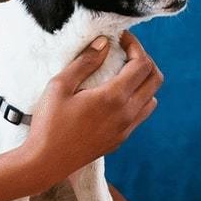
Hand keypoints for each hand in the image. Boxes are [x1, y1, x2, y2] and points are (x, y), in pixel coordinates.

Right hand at [22, 31, 162, 193]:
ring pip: (151, 98)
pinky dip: (136, 99)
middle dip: (144, 60)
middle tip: (124, 52)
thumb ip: (85, 62)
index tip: (120, 38)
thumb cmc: (48, 123)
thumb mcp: (60, 86)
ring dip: (143, 81)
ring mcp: (126, 129)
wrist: (45, 163)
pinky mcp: (120, 140)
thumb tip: (104, 43)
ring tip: (121, 73)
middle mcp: (126, 114)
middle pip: (155, 79)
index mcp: (113, 98)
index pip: (142, 64)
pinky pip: (140, 115)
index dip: (135, 46)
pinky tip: (114, 96)